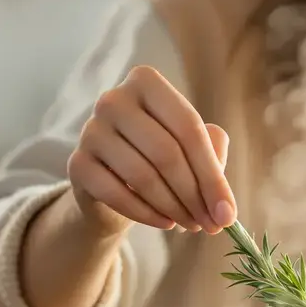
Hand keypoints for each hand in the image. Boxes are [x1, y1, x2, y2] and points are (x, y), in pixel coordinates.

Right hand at [67, 65, 235, 236]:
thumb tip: (223, 205)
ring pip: (143, 176)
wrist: (114, 182)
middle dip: (194, 196)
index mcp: (146, 82)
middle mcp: (114, 99)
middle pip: (166, 152)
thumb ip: (214, 159)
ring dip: (174, 208)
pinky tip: (166, 223)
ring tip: (191, 224)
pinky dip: (146, 214)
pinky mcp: (77, 164)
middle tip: (211, 224)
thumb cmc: (161, 158)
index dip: (212, 175)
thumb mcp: (194, 149)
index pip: (189, 128)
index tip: (228, 213)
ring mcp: (90, 130)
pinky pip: (117, 194)